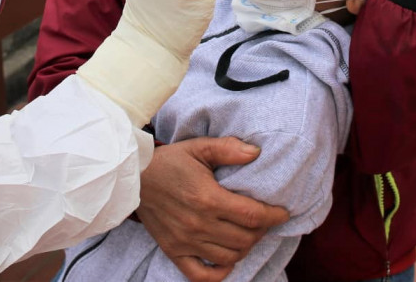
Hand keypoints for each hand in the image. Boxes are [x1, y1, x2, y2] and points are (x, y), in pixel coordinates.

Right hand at [137, 138, 290, 281]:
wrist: (134, 177)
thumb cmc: (169, 161)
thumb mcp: (198, 147)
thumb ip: (228, 148)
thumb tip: (256, 153)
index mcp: (208, 198)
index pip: (253, 215)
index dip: (273, 216)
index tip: (282, 212)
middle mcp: (199, 224)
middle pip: (245, 239)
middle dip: (261, 231)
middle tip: (262, 220)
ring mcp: (186, 241)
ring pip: (230, 257)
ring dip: (244, 247)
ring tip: (246, 234)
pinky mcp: (174, 251)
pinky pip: (201, 275)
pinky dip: (220, 272)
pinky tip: (227, 258)